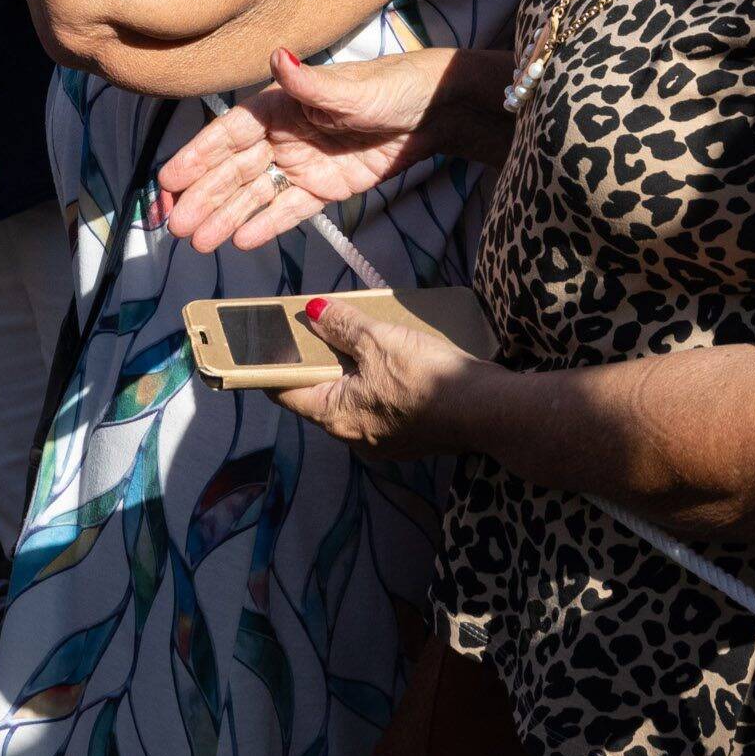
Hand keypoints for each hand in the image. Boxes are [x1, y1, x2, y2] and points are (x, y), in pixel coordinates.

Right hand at [156, 47, 452, 251]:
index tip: (170, 180)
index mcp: (279, 106)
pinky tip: (240, 241)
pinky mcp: (324, 187)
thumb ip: (308, 83)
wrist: (433, 113)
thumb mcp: (349, 88)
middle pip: (234, 170)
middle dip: (204, 197)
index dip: (197, 156)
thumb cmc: (390, 87)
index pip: (229, 135)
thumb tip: (278, 58)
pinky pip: (288, 210)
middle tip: (176, 224)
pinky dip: (265, 224)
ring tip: (198, 242)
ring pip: (255, 194)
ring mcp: (302, 163)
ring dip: (226, 216)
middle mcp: (283, 135)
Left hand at [272, 296, 476, 458]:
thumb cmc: (427, 376)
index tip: (268, 345)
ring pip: (351, 402)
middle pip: (320, 397)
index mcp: (336, 417)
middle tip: (317, 331)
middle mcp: (353, 437)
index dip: (275, 367)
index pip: (286, 393)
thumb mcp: (379, 340)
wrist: (487, 411)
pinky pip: (378, 409)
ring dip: (349, 374)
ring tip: (356, 342)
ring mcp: (382, 442)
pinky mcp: (407, 438)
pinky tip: (390, 363)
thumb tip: (312, 313)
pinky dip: (374, 386)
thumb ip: (342, 326)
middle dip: (317, 365)